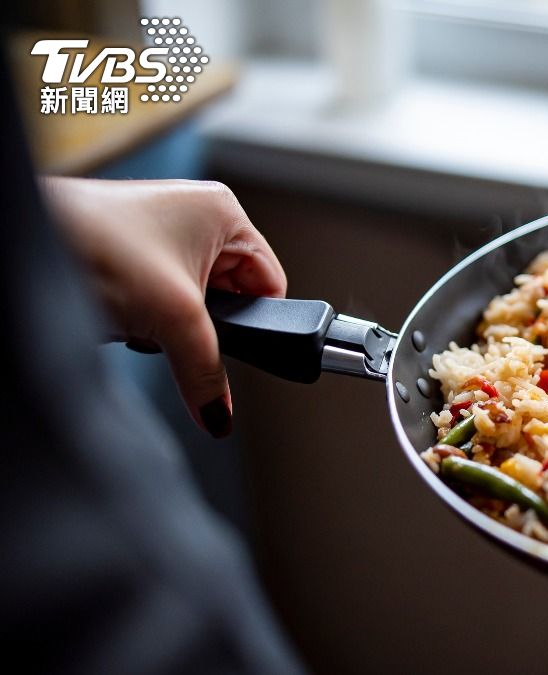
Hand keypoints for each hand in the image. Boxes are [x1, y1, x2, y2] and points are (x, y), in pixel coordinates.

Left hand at [42, 178, 285, 437]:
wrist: (18, 242)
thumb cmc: (92, 245)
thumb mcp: (172, 320)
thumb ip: (207, 373)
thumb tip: (220, 414)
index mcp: (223, 212)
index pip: (269, 283)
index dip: (255, 323)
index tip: (233, 351)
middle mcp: (195, 217)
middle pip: (230, 298)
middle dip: (201, 325)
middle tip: (175, 328)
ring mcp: (159, 235)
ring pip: (191, 305)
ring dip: (167, 325)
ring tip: (141, 316)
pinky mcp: (129, 256)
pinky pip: (157, 303)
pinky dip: (143, 318)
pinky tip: (123, 315)